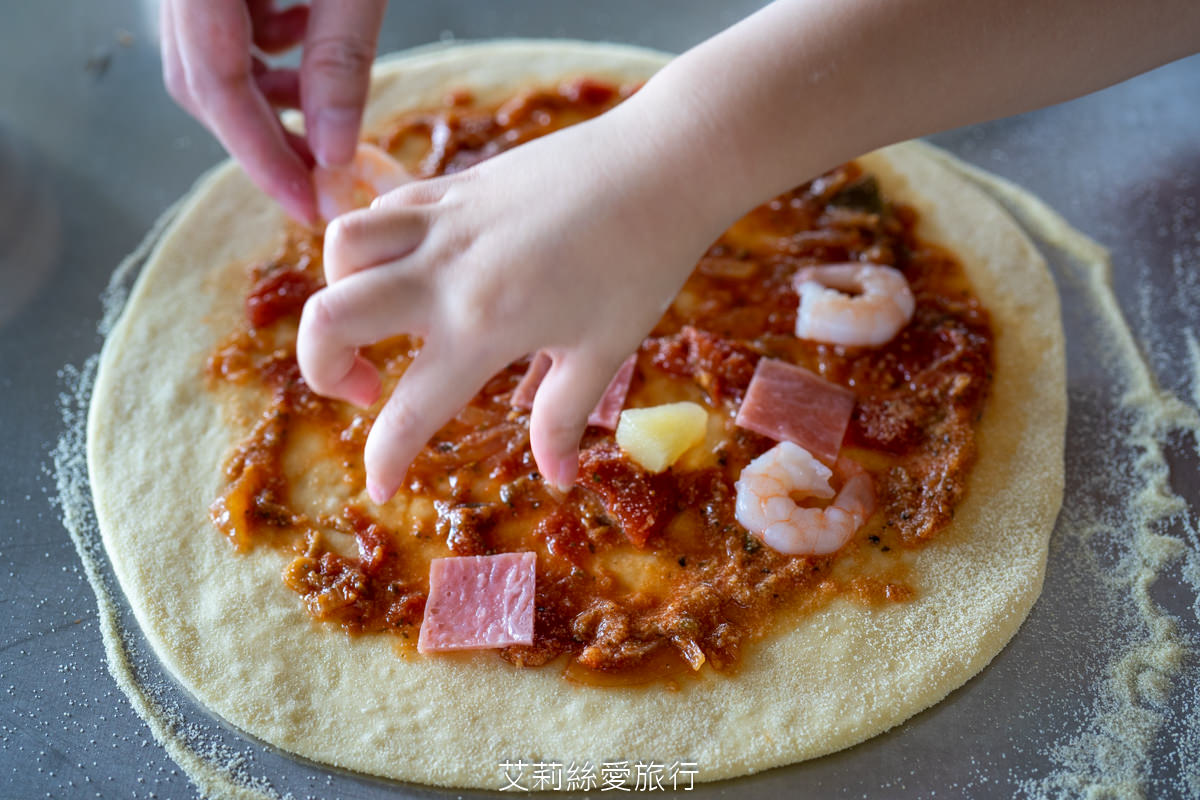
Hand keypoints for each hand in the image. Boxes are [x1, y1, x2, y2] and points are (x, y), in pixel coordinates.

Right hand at [161, 0, 386, 222]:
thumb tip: (333, 152)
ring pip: (209, 55)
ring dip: (270, 94)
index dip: (262, 155)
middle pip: (201, 79)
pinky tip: (310, 32)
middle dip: (266, 135)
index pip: (214, 85)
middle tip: (324, 173)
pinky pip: (222, 20)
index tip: (307, 204)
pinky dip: (267, 47)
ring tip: (325, 102)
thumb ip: (340, 57)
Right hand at [296, 107, 723, 500]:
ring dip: (340, 290)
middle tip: (370, 388)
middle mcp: (445, 272)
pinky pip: (384, 207)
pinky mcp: (454, 183)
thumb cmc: (642, 262)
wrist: (662, 165)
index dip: (384, 461)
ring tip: (382, 318)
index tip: (380, 490)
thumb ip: (563, 417)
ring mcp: (443, 220)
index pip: (409, 411)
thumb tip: (556, 477)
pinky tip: (414, 264)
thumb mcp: (604, 350)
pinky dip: (376, 240)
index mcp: (483, 326)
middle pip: (328, 317)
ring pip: (341, 246)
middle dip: (323, 368)